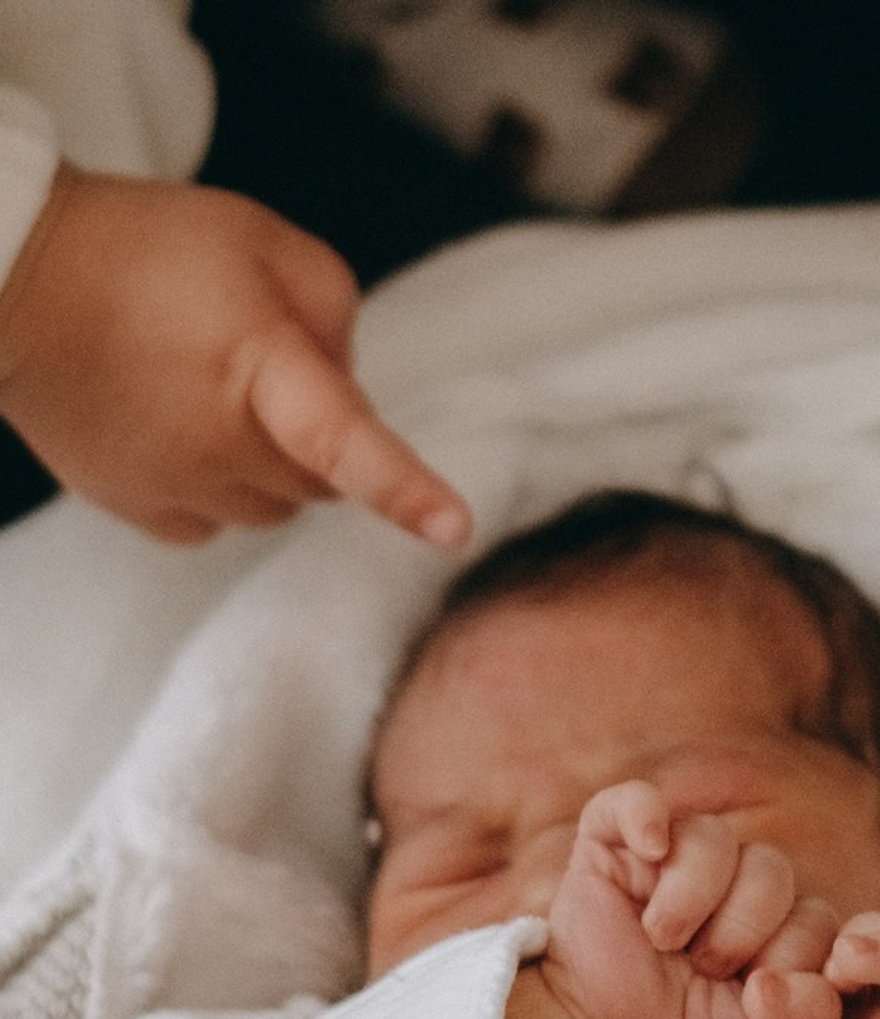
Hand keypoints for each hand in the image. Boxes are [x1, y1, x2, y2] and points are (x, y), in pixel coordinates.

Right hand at [0, 166, 470, 544]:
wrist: (14, 276)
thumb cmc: (150, 248)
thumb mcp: (269, 244)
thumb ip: (335, 313)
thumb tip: (348, 387)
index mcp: (262, 373)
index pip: (346, 442)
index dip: (405, 489)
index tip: (456, 532)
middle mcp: (222, 447)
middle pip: (322, 483)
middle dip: (321, 441)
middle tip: (273, 373)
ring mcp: (176, 487)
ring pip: (274, 508)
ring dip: (273, 464)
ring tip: (216, 394)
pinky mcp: (136, 509)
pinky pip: (217, 520)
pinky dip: (222, 485)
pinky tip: (183, 430)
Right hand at [499, 781, 842, 1018]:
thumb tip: (776, 978)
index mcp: (775, 924)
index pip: (815, 916)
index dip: (788, 959)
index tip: (748, 1001)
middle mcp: (729, 881)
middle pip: (771, 868)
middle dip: (742, 929)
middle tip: (701, 967)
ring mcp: (671, 857)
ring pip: (713, 837)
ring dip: (692, 896)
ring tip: (662, 938)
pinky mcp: (611, 844)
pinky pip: (636, 798)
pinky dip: (645, 815)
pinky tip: (649, 849)